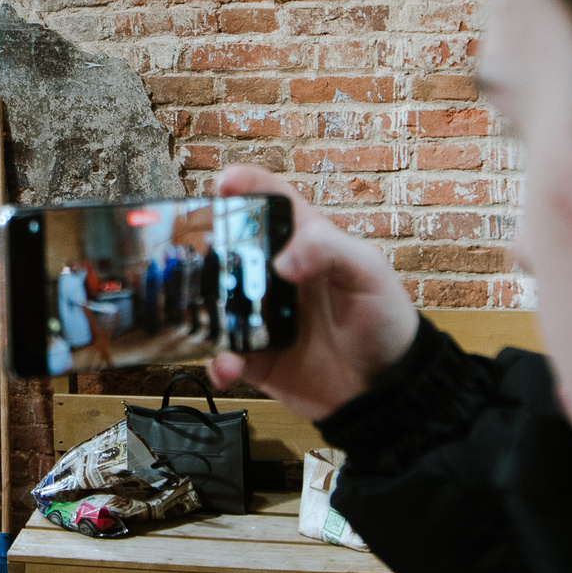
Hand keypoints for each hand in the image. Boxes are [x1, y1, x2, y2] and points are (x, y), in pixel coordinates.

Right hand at [206, 164, 418, 419]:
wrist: (387, 389)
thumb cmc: (385, 319)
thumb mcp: (368, 271)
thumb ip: (329, 250)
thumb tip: (281, 261)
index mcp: (303, 243)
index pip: (270, 201)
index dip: (245, 185)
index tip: (223, 183)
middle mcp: (274, 276)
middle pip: (226, 250)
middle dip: (201, 248)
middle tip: (184, 253)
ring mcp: (260, 317)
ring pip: (213, 304)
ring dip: (198, 310)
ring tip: (198, 317)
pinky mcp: (255, 357)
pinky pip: (223, 357)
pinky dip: (219, 363)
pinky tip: (231, 365)